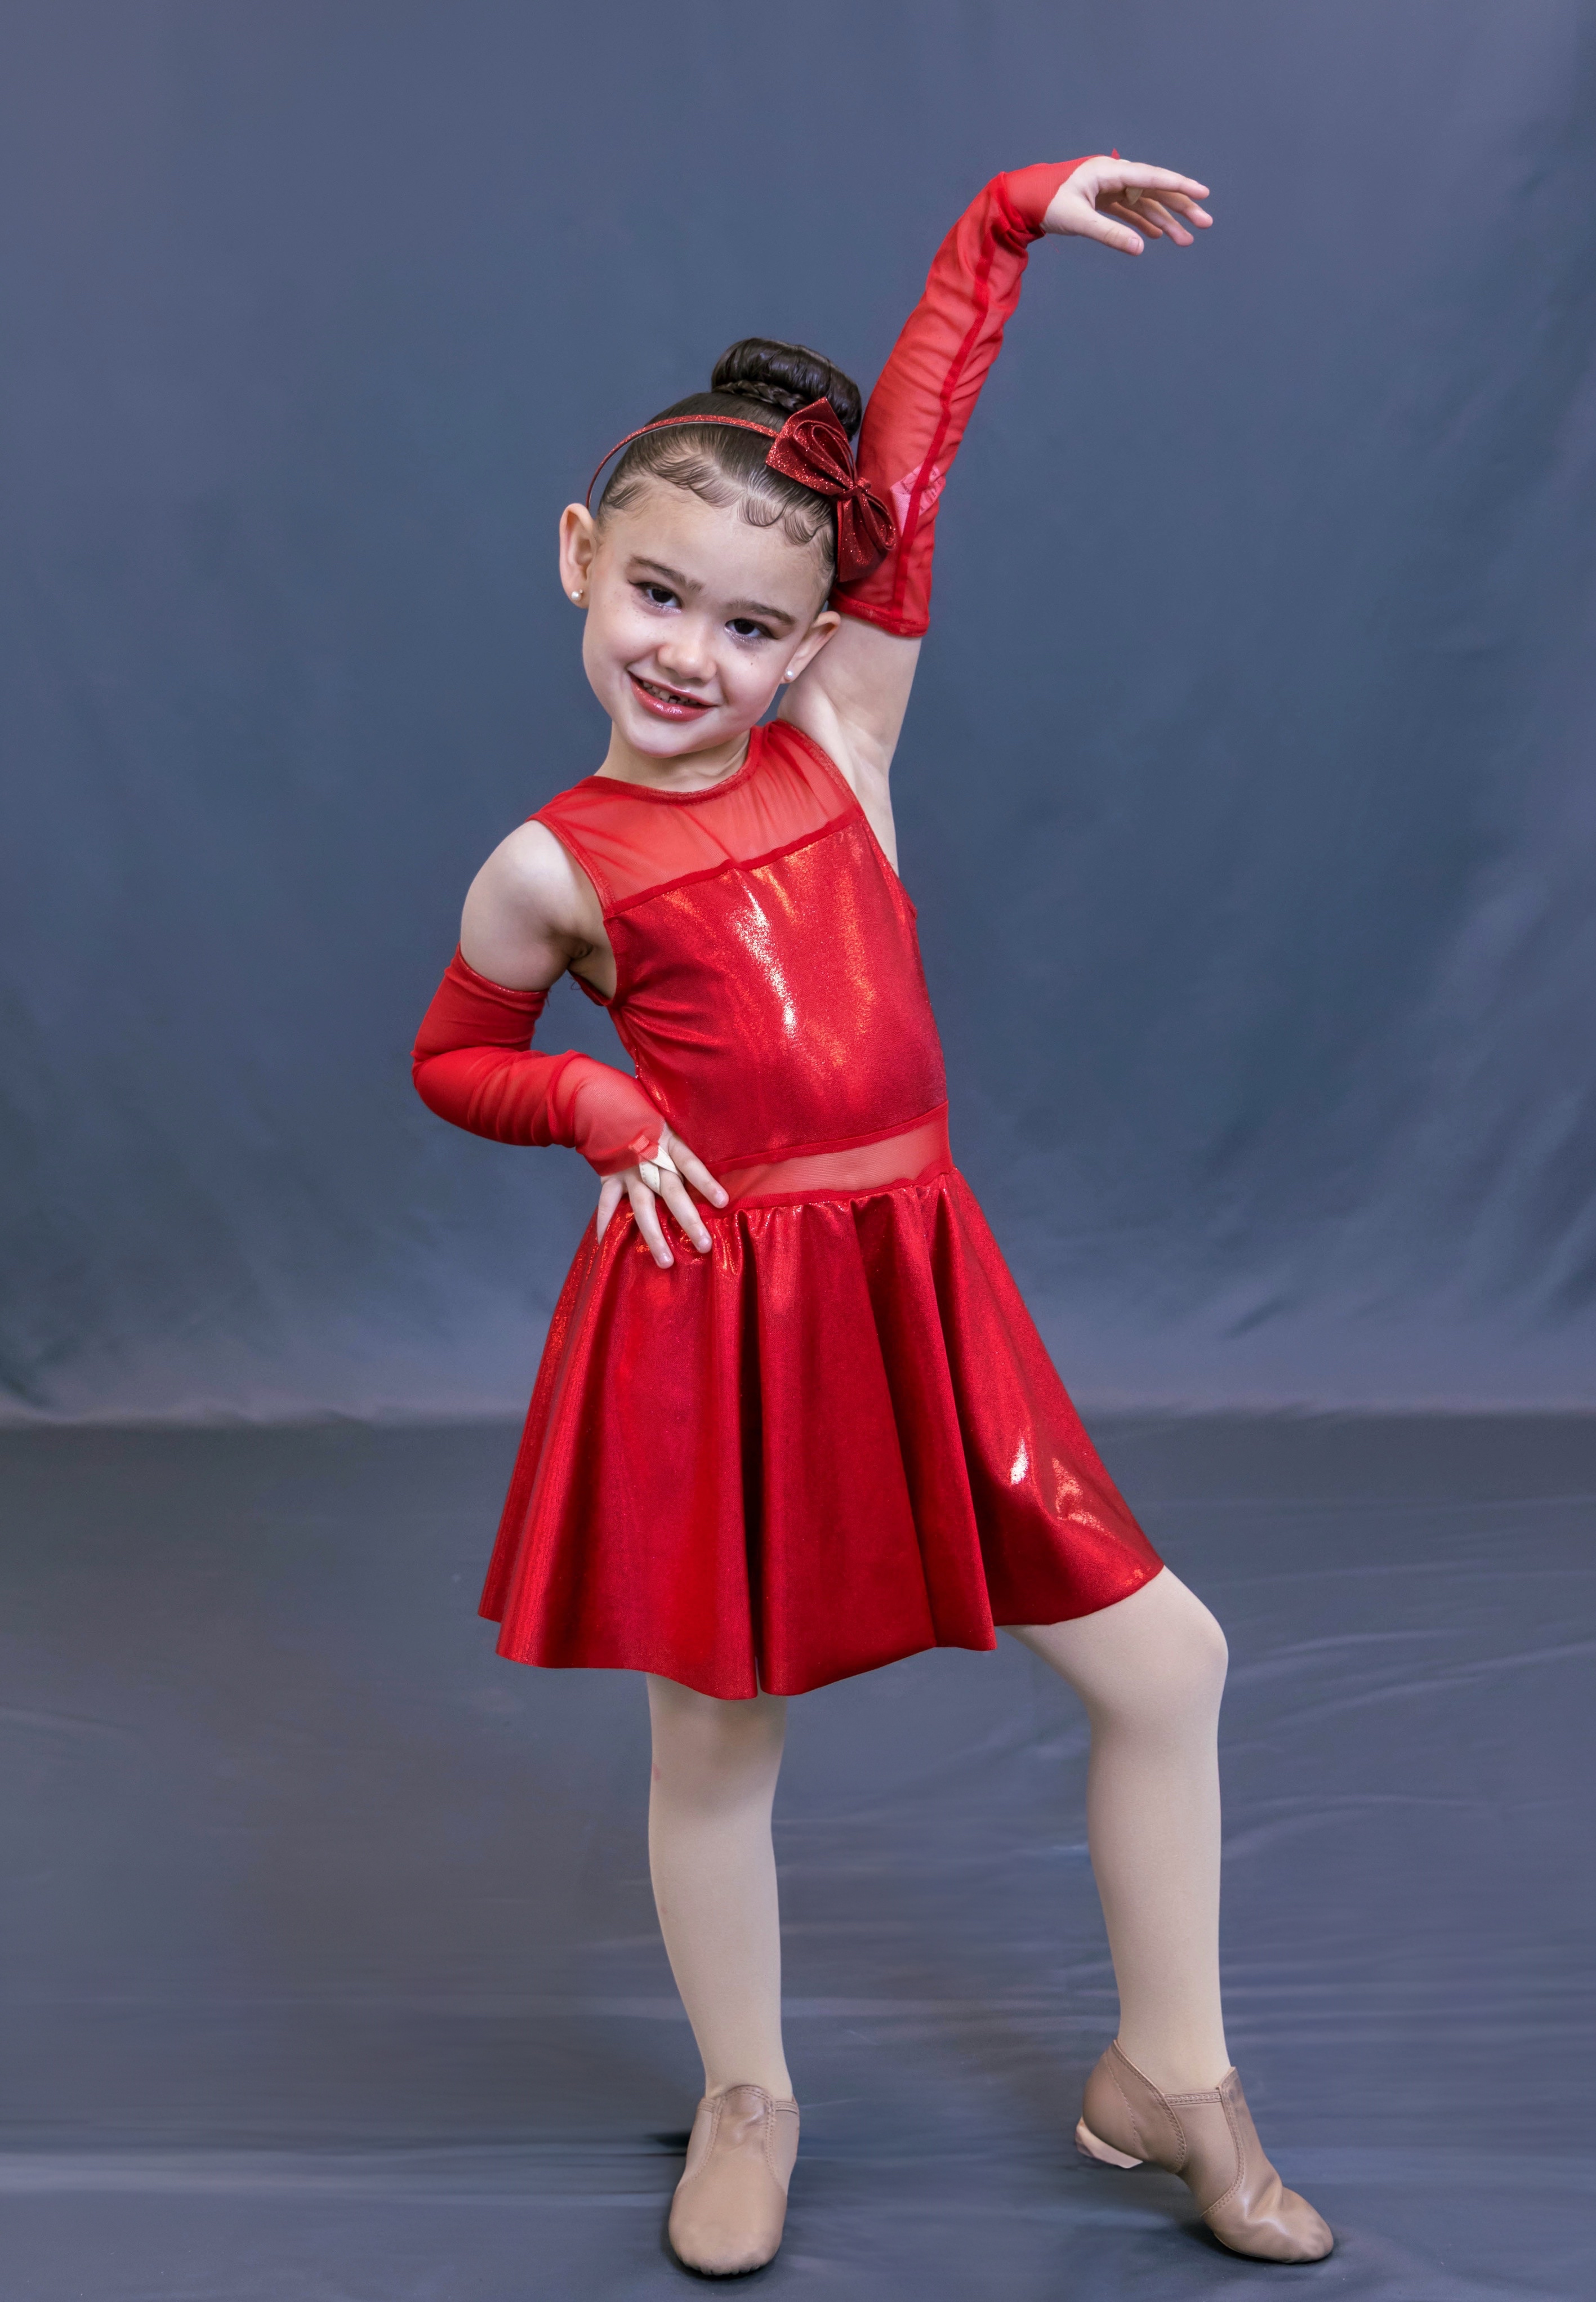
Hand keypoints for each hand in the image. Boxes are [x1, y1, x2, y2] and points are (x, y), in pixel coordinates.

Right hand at [595, 1125, 727, 1267]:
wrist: (605, 1102)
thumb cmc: (650, 1115)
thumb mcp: (673, 1122)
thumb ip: (687, 1144)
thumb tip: (720, 1164)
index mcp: (668, 1142)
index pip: (690, 1163)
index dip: (705, 1182)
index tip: (723, 1202)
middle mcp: (649, 1158)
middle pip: (671, 1192)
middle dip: (688, 1219)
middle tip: (704, 1245)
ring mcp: (628, 1170)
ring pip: (642, 1206)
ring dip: (654, 1234)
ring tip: (666, 1261)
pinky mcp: (609, 1176)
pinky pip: (606, 1202)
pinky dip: (605, 1223)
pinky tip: (606, 1244)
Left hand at [1041, 157, 1211, 255]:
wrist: (1020, 201)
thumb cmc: (1045, 204)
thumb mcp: (1078, 221)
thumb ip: (1110, 234)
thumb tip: (1140, 247)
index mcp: (1109, 172)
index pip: (1152, 178)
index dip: (1180, 187)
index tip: (1203, 193)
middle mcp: (1113, 175)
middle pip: (1155, 190)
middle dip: (1181, 208)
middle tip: (1205, 223)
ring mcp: (1108, 187)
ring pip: (1144, 203)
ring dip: (1164, 221)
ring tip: (1185, 241)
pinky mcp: (1101, 199)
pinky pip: (1128, 211)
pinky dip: (1142, 223)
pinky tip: (1156, 236)